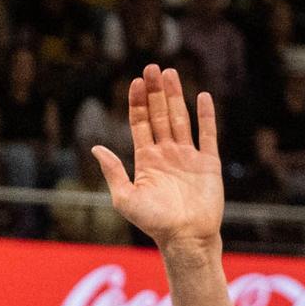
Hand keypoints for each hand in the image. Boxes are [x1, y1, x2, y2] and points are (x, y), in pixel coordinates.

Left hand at [91, 64, 224, 250]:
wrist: (185, 237)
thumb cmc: (153, 222)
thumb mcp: (125, 198)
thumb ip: (113, 171)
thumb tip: (96, 147)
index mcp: (146, 160)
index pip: (140, 124)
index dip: (137, 103)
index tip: (135, 82)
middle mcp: (166, 154)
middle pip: (160, 115)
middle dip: (155, 92)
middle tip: (152, 67)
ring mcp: (188, 156)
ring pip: (181, 118)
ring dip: (176, 96)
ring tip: (170, 72)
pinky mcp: (208, 162)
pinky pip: (208, 134)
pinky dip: (206, 115)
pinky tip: (202, 96)